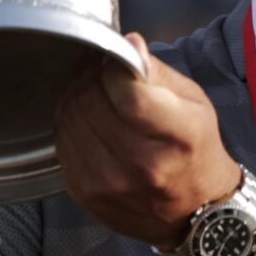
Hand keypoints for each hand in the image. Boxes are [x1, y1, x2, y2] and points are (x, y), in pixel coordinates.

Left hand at [54, 33, 241, 247]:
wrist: (192, 212)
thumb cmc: (195, 148)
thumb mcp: (193, 102)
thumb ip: (156, 71)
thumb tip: (129, 43)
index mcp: (180, 137)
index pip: (129, 94)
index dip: (113, 68)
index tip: (116, 60)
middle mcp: (144, 166)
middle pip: (92, 102)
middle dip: (92, 75)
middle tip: (100, 69)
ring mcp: (110, 184)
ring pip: (70, 117)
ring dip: (77, 93)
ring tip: (94, 89)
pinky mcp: (84, 192)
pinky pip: (61, 139)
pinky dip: (70, 119)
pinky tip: (87, 116)